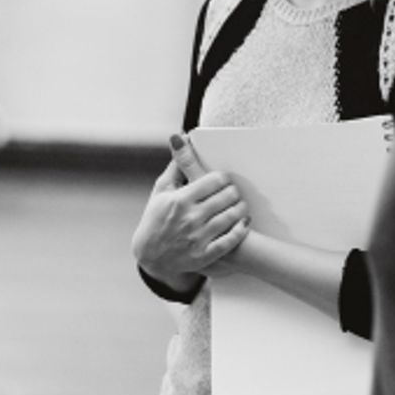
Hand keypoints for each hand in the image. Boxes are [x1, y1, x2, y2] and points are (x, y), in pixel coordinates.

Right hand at [131, 162, 249, 286]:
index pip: (214, 181)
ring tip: (240, 204)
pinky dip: (241, 229)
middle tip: (234, 192)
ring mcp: (198, 238)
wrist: (150, 256)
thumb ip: (175, 165)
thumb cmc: (155, 219)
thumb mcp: (161, 190)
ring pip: (232, 217)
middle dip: (233, 192)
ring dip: (241, 208)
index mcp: (180, 200)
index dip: (224, 178)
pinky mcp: (205, 255)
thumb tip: (181, 139)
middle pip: (226, 197)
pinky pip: (231, 240)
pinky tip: (243, 222)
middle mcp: (190, 218)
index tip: (225, 180)